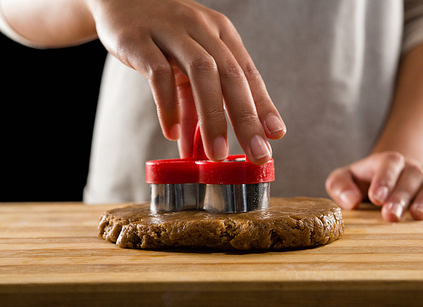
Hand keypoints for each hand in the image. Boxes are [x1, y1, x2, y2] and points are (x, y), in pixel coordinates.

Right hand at [86, 0, 285, 162]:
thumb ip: (198, 103)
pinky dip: (168, 106)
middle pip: (231, 75)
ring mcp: (171, 31)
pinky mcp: (139, 38)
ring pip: (201, 72)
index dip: (264, 105)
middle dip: (247, 118)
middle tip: (257, 154)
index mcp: (221, 34)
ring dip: (212, 117)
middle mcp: (202, 28)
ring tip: (216, 154)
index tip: (276, 135)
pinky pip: (159, 73)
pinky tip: (173, 133)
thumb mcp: (188, 63)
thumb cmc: (163, 36)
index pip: (248, 73)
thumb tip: (208, 150)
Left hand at [325, 152, 422, 220]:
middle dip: (402, 195)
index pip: (389, 162)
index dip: (384, 179)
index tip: (376, 198)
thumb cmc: (363, 183)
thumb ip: (339, 185)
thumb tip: (351, 201)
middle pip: (412, 173)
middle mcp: (411, 165)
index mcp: (385, 162)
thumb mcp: (344, 179)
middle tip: (391, 216)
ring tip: (419, 216)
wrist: (389, 176)